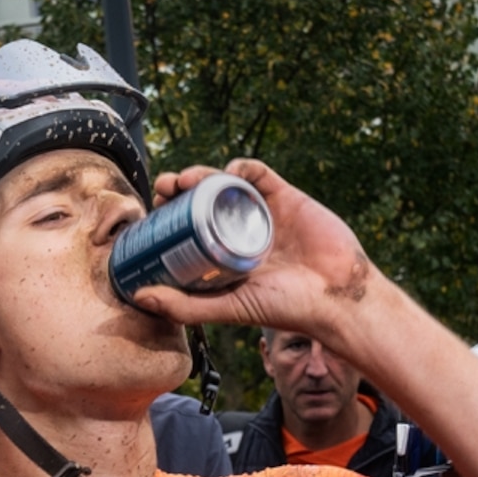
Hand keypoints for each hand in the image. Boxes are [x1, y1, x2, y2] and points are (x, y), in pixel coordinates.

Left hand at [132, 160, 385, 347]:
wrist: (338, 295)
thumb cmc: (287, 308)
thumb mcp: (229, 309)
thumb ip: (186, 307)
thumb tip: (140, 296)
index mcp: (223, 256)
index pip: (186, 228)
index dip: (167, 216)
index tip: (153, 212)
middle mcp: (238, 232)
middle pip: (200, 201)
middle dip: (179, 190)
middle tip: (165, 189)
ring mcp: (261, 213)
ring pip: (224, 184)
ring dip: (202, 175)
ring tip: (186, 179)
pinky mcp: (285, 197)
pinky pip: (258, 174)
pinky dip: (240, 167)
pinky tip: (227, 172)